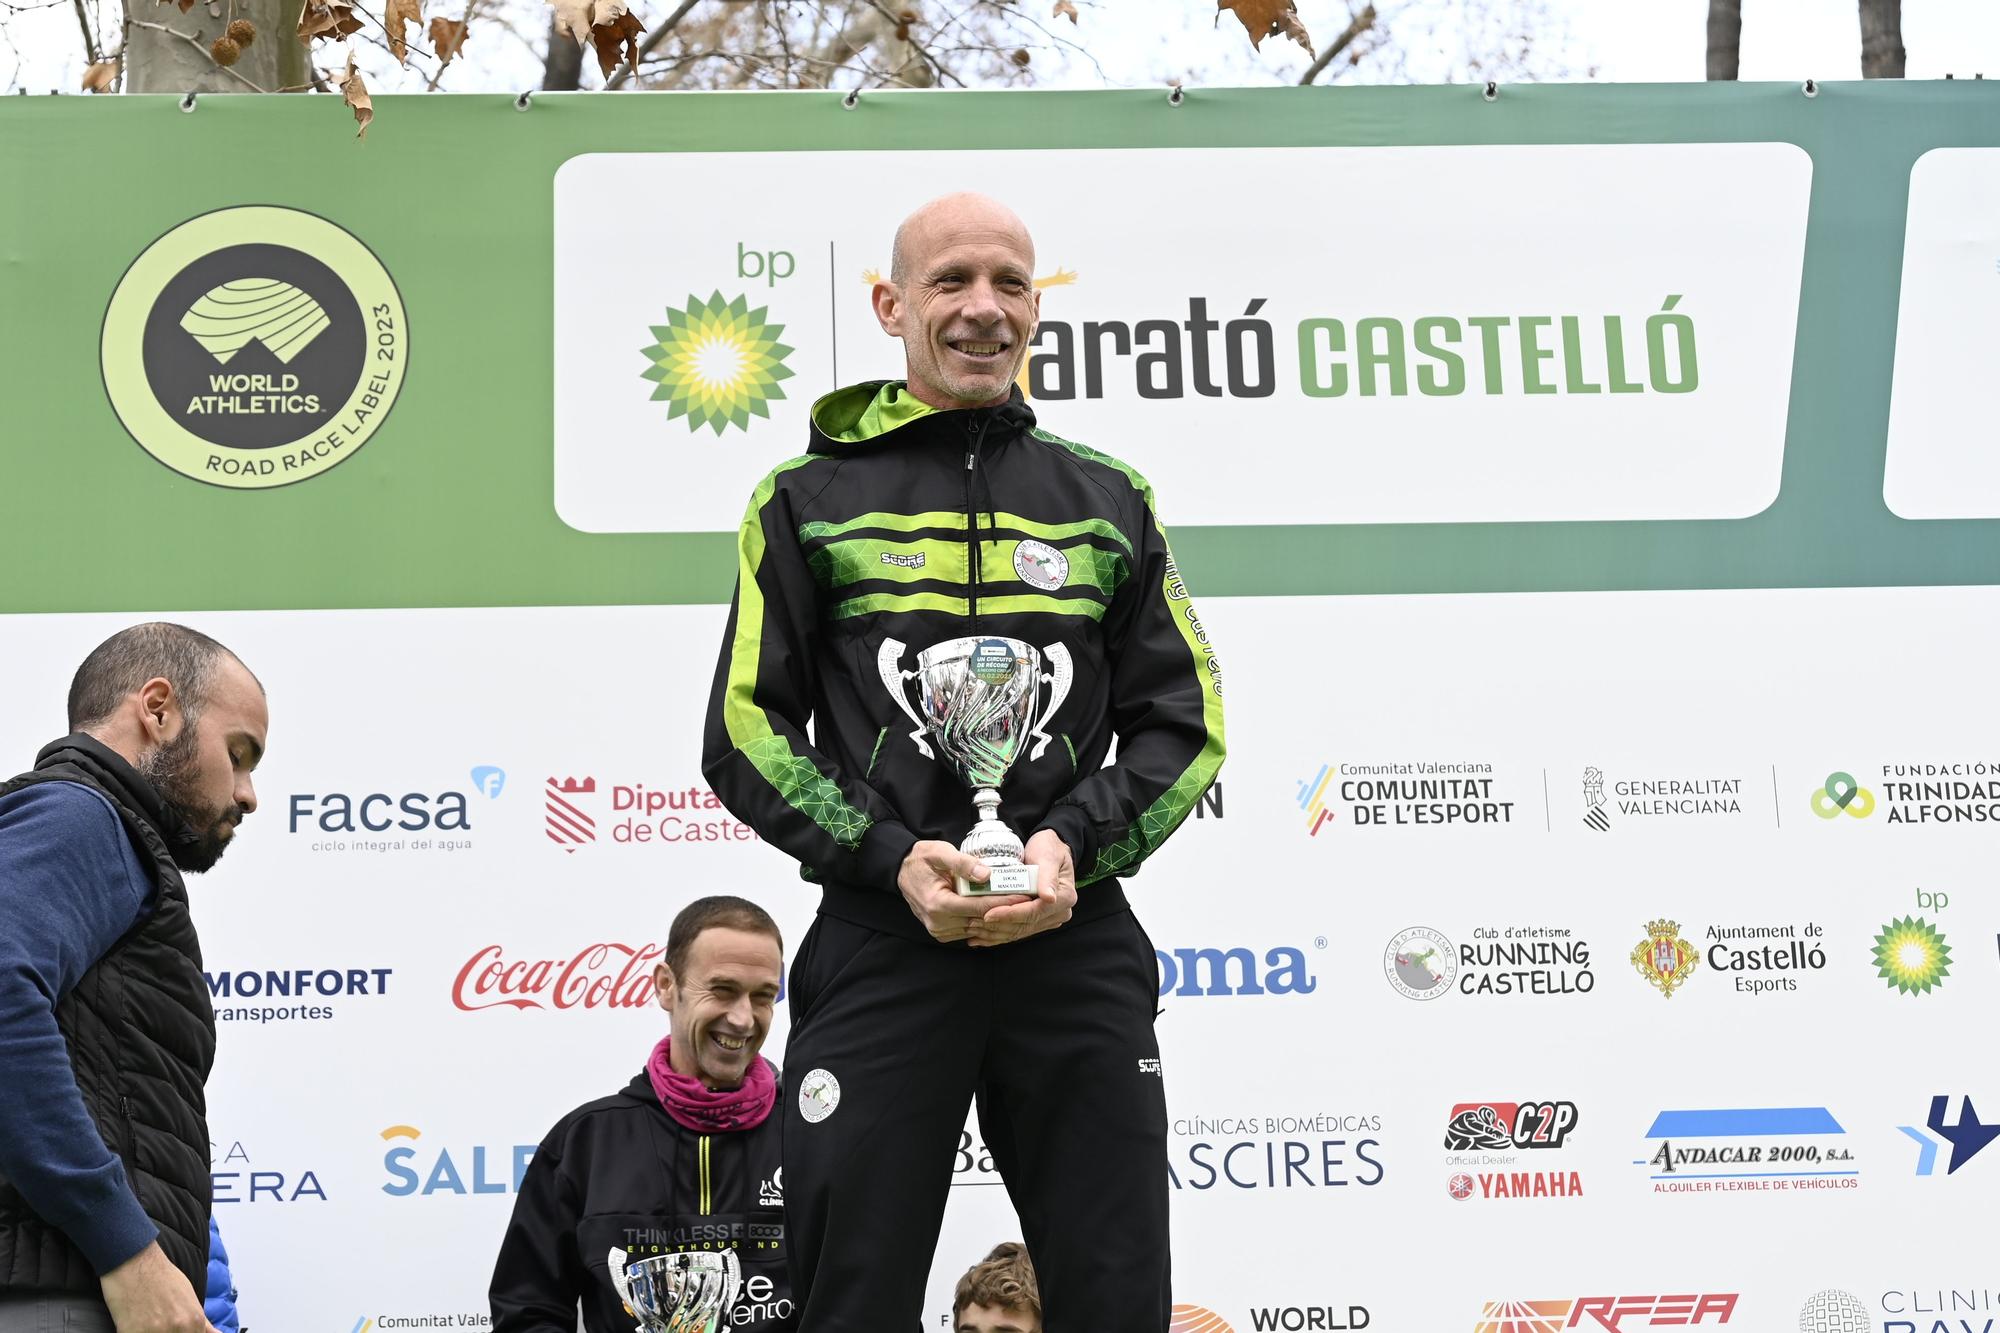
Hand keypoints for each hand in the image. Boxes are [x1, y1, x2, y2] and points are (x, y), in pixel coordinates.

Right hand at [100, 1242, 218, 1332]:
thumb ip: (203, 1324)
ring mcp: (156, 1332)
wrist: (136, 1265)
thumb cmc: (163, 1279)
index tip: (177, 1330)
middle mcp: (178, 1328)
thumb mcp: (190, 1299)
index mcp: (194, 1321)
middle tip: (161, 1323)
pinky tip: (137, 1325)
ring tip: (150, 1322)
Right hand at [898, 840, 1028, 942]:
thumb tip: (987, 875)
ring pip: (977, 929)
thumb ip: (963, 863)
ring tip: (1017, 906)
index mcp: (938, 904)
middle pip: (981, 921)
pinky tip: (999, 913)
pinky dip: (984, 923)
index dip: (1004, 902)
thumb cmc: (921, 860)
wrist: (901, 871)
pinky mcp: (942, 932)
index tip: (1024, 896)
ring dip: (997, 919)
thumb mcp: (940, 852)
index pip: (979, 907)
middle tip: (1027, 901)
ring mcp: (939, 930)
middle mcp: (938, 922)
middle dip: (1005, 911)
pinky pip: (968, 931)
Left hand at [966, 830, 1075, 947]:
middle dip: (998, 926)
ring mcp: (1049, 918)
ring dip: (996, 933)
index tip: (988, 914)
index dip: (1010, 914)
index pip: (1033, 912)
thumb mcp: (1048, 856)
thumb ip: (1047, 876)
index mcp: (1064, 898)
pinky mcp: (1039, 920)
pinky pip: (1018, 930)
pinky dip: (999, 934)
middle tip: (973, 923)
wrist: (1051, 848)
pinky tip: (981, 937)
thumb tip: (1049, 897)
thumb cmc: (1049, 848)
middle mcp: (1059, 912)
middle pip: (1025, 925)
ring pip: (1020, 931)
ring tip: (972, 930)